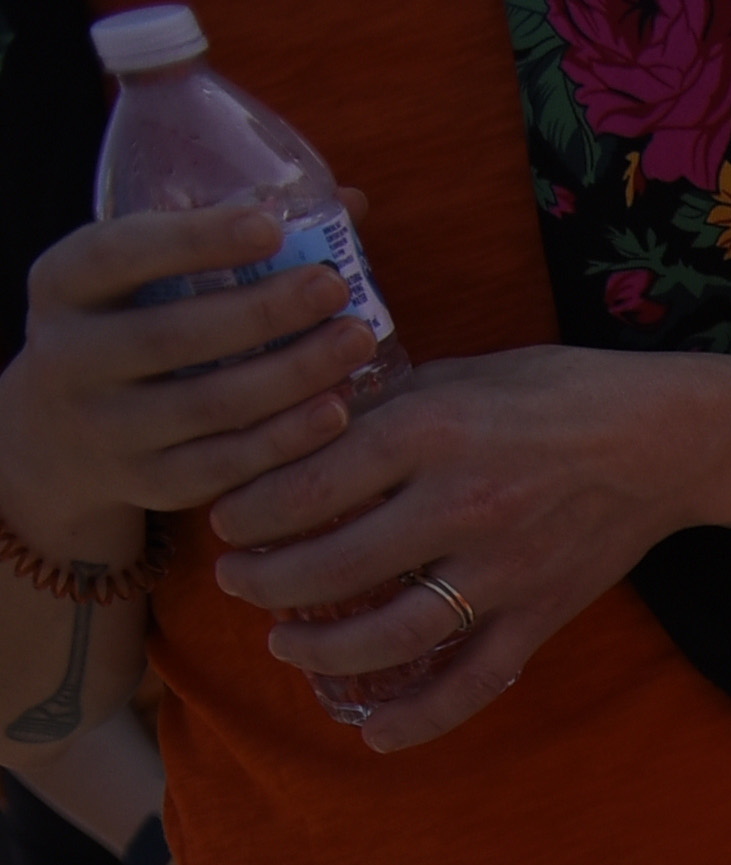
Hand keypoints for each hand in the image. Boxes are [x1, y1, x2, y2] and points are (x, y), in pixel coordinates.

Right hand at [0, 204, 373, 546]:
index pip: (119, 254)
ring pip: (210, 406)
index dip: (195, 240)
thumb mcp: (140, 277)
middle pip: (174, 336)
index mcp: (62, 285)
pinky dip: (287, 440)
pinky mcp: (148, 483)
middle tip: (334, 288)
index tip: (271, 225)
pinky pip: (228, 465)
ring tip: (356, 341)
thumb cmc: (128, 326)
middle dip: (263, 312)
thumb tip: (350, 201)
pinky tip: (337, 411)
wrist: (60, 436)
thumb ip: (224, 239)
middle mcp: (69, 356)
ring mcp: (106, 427)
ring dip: (293, 375)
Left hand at [202, 345, 718, 755]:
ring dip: (322, 650)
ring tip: (284, 645)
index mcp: (430, 433)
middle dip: (265, 582)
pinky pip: (476, 680)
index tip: (224, 521)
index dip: (250, 512)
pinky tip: (376, 735)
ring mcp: (505, 569)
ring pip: (392, 632)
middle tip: (234, 583)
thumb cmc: (552, 394)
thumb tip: (299, 440)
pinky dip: (423, 717)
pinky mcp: (542, 613)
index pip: (308, 485)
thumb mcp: (454, 376)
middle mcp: (462, 504)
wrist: (664, 440)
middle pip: (333, 565)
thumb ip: (379, 411)